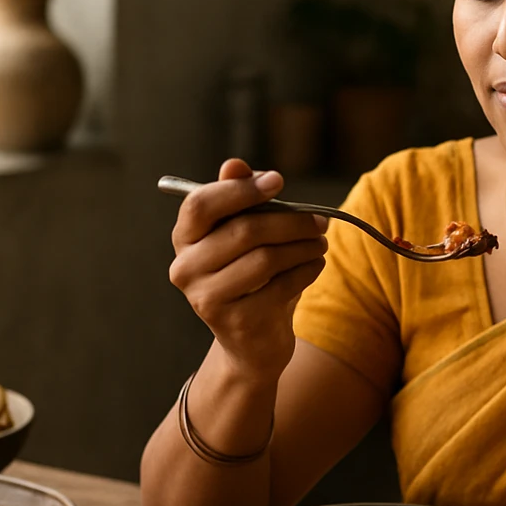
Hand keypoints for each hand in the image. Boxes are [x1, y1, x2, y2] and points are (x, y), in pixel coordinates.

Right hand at [168, 159, 328, 372]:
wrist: (252, 341)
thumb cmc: (249, 275)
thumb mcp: (243, 234)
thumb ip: (239, 198)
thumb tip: (235, 165)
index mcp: (184, 239)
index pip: (201, 204)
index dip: (240, 189)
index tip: (278, 181)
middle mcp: (186, 269)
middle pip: (243, 230)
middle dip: (291, 221)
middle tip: (320, 220)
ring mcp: (207, 299)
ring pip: (266, 258)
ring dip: (303, 246)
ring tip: (321, 243)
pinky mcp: (236, 322)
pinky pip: (281, 286)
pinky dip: (306, 270)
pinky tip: (316, 265)